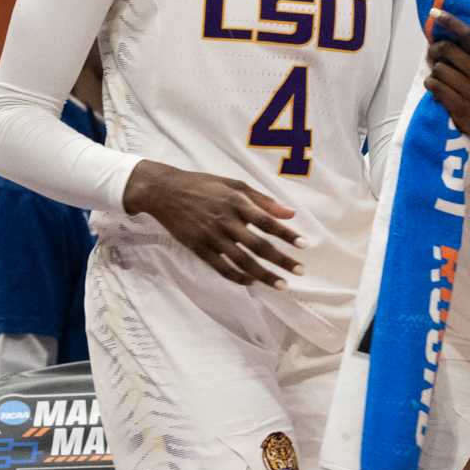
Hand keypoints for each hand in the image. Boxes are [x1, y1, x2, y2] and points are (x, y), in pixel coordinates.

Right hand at [123, 159, 305, 287]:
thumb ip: (263, 200)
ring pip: (242, 261)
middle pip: (258, 246)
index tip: (304, 245)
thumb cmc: (204, 185)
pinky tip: (252, 282)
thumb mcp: (235, 184)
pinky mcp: (198, 248)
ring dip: (264, 275)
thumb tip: (290, 213)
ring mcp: (211, 237)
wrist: (165, 192)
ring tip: (282, 285)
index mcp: (237, 202)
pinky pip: (221, 267)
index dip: (287, 234)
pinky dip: (238, 277)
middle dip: (281, 260)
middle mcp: (226, 221)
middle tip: (300, 271)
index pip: (267, 222)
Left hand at [424, 11, 469, 140]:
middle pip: (448, 50)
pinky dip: (431, 84)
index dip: (450, 22)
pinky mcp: (461, 107)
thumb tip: (446, 27)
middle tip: (433, 52)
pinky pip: (435, 86)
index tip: (435, 13)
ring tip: (439, 74)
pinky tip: (436, 86)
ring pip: (439, 69)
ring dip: (433, 70)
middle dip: (435, 49)